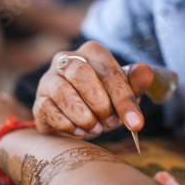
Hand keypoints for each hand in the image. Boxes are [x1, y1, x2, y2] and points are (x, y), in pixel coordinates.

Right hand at [33, 41, 153, 136]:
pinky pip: (47, 109)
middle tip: (111, 122)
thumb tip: (146, 71)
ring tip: (96, 129)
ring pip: (62, 91)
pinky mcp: (38, 100)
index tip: (136, 123)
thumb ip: (135, 83)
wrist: (77, 119)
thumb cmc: (104, 100)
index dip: (123, 99)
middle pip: (80, 73)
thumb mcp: (123, 93)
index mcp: (92, 52)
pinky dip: (67, 124)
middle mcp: (66, 59)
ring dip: (83, 115)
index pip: (108, 70)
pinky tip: (79, 132)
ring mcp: (49, 79)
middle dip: (100, 103)